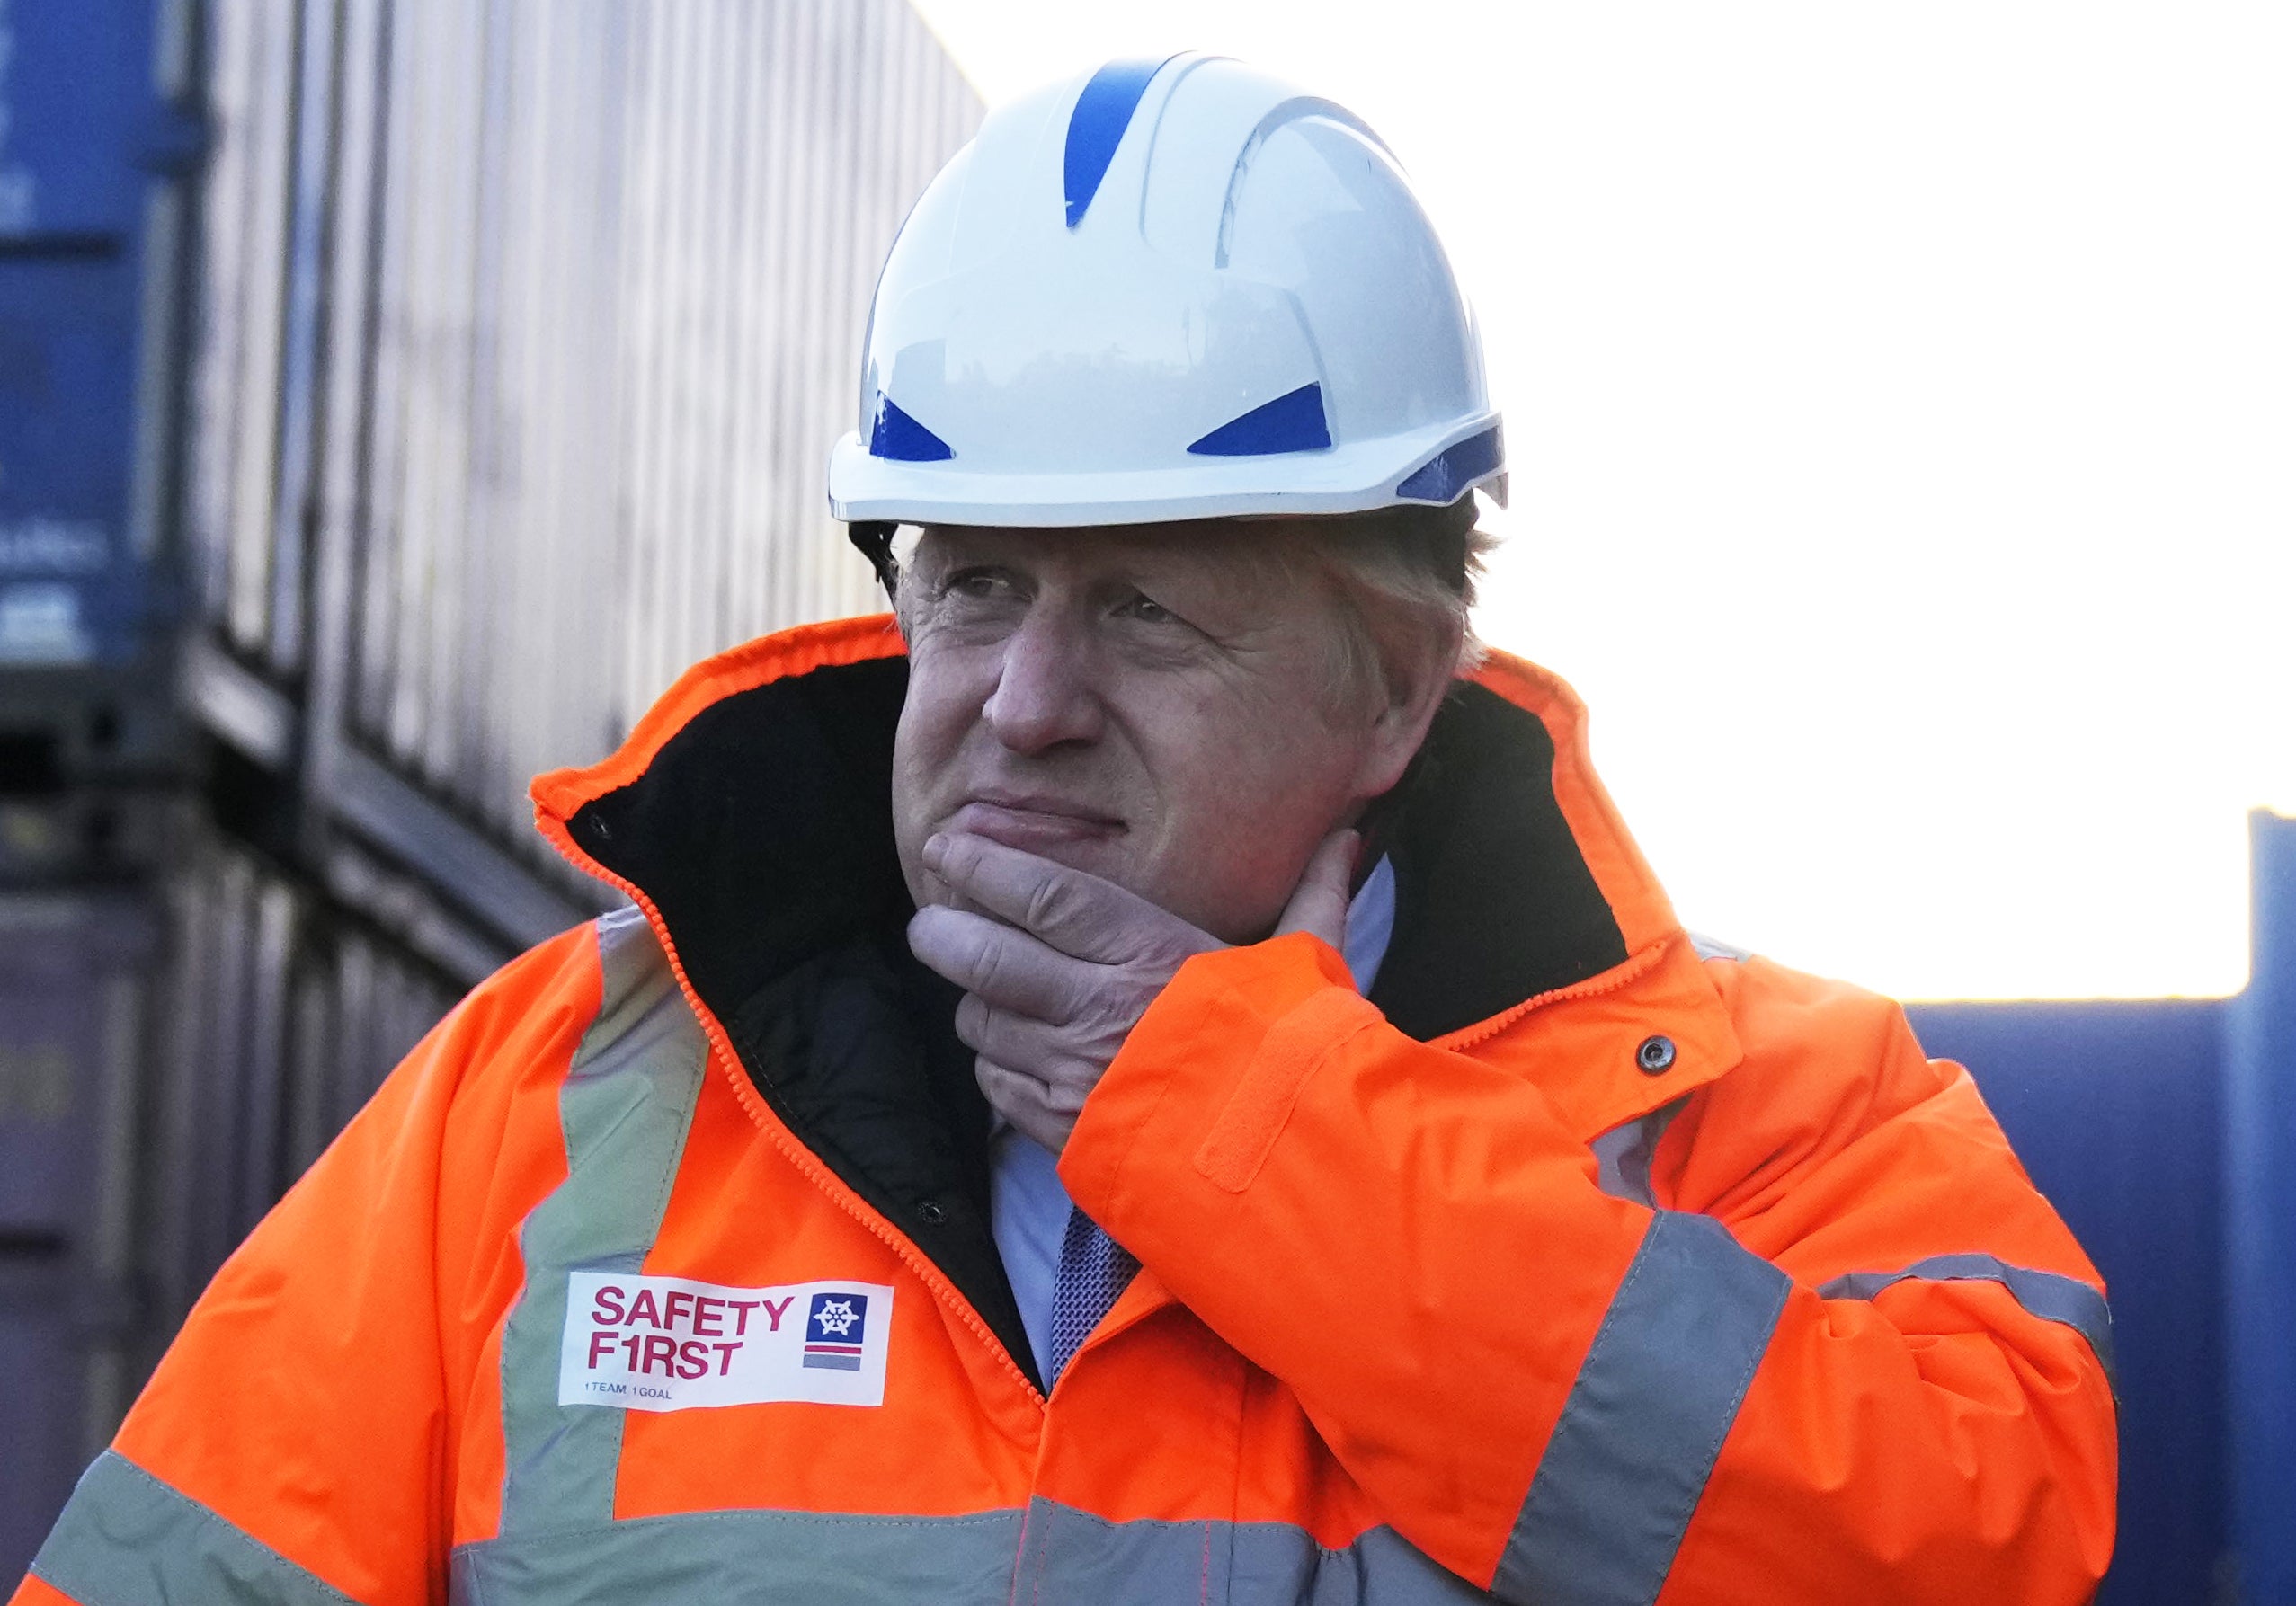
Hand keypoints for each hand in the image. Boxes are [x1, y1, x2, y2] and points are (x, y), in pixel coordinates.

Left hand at [906, 829, 1358, 1152]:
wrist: (1292, 1167)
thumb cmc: (1299, 1057)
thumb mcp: (1310, 965)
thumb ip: (1314, 896)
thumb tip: (1347, 840)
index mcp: (1149, 951)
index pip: (1042, 895)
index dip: (984, 868)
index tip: (947, 848)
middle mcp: (1096, 1005)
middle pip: (984, 955)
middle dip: (943, 932)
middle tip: (931, 922)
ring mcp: (1071, 1070)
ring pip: (982, 1021)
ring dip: (975, 1002)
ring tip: (988, 993)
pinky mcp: (1061, 1129)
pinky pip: (997, 1082)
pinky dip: (997, 1063)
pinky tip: (1016, 1054)